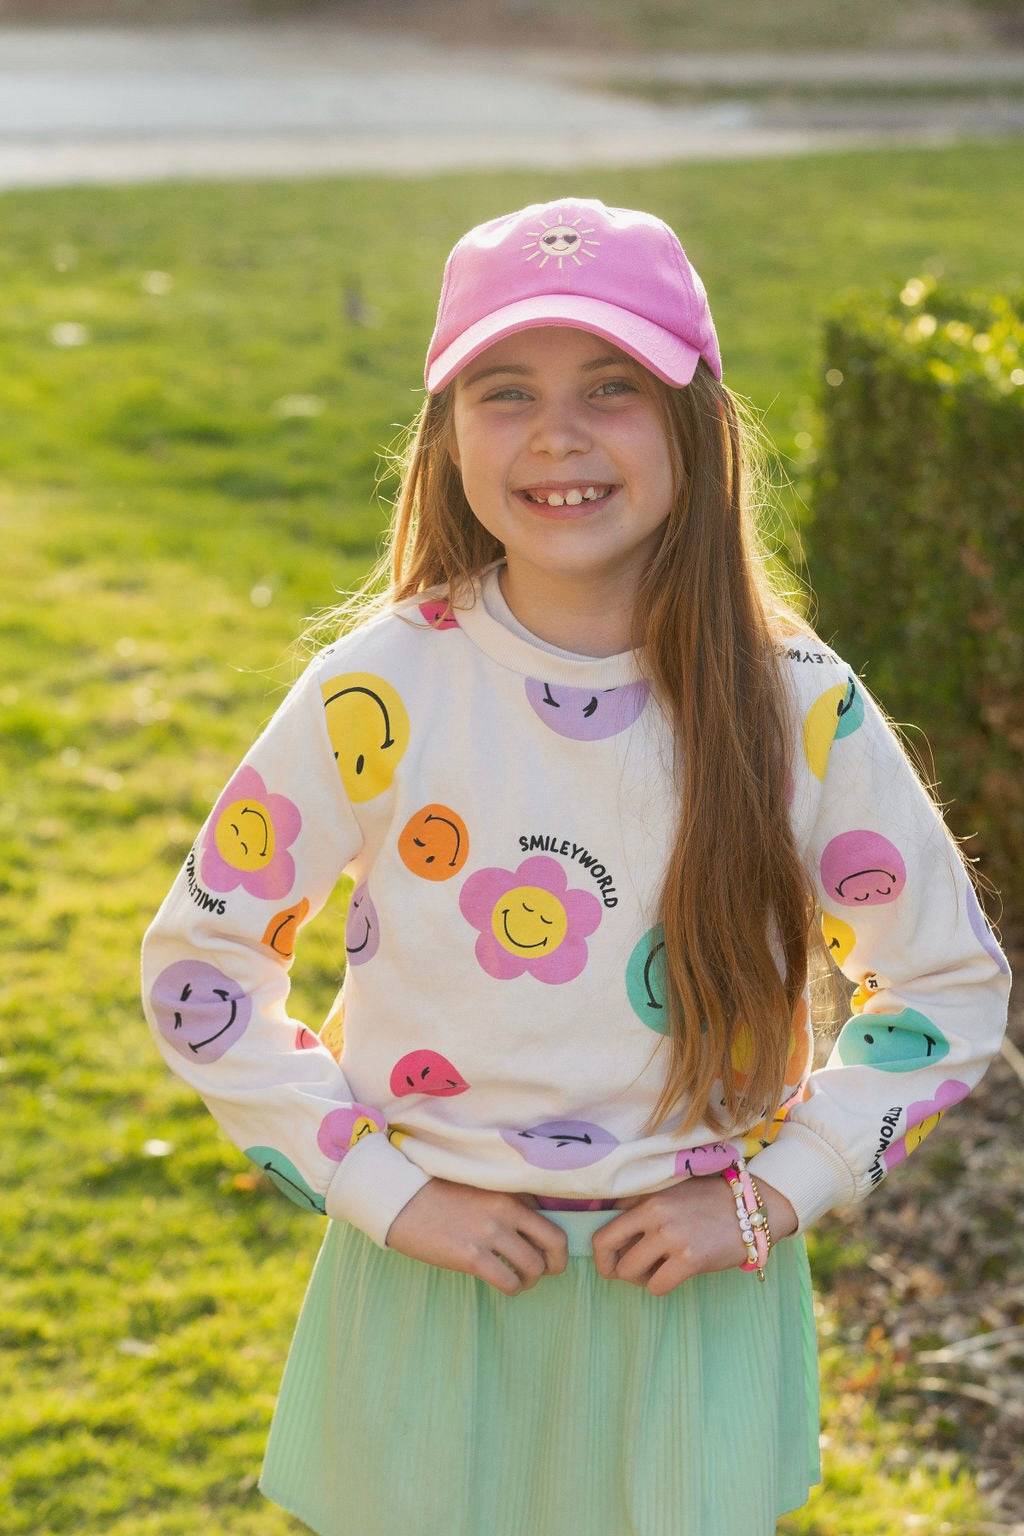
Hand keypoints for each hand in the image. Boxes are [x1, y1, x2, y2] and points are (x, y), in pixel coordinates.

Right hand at [385, 1178, 568, 1295]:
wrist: (402, 1200)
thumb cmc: (438, 1195)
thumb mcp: (480, 1189)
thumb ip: (506, 1203)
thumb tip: (528, 1228)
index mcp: (509, 1192)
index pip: (550, 1217)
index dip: (550, 1237)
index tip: (543, 1247)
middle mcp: (506, 1210)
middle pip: (555, 1242)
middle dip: (557, 1263)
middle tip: (548, 1271)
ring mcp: (490, 1233)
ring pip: (534, 1267)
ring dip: (531, 1279)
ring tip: (519, 1280)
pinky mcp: (472, 1256)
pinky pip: (509, 1282)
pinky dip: (513, 1289)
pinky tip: (504, 1285)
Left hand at [592, 1175, 797, 1295]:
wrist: (750, 1209)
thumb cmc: (708, 1201)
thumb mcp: (670, 1191)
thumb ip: (640, 1204)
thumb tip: (611, 1228)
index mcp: (647, 1199)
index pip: (604, 1231)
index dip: (602, 1254)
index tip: (611, 1262)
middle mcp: (655, 1216)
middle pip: (609, 1253)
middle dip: (615, 1269)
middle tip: (631, 1272)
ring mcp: (672, 1238)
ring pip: (630, 1272)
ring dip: (640, 1279)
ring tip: (656, 1271)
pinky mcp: (690, 1259)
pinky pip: (657, 1287)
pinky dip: (660, 1287)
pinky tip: (672, 1276)